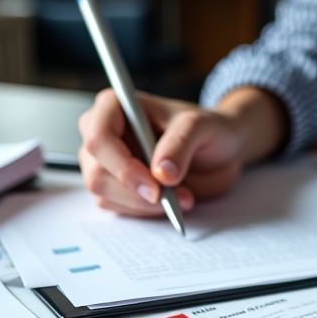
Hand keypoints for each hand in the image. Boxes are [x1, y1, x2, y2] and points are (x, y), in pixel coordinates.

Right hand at [78, 86, 288, 215]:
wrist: (219, 152)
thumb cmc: (206, 129)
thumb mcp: (200, 126)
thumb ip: (180, 143)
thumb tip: (161, 173)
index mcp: (114, 106)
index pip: (99, 138)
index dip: (123, 167)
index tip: (154, 187)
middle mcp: (103, 132)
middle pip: (97, 172)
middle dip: (136, 192)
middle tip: (173, 197)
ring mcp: (105, 162)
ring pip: (104, 194)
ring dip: (144, 204)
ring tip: (183, 197)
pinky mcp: (115, 186)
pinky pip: (117, 206)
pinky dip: (145, 211)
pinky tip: (172, 202)